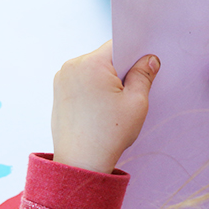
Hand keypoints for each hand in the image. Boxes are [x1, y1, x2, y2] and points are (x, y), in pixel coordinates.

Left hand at [51, 41, 159, 173]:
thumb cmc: (108, 134)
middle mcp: (71, 66)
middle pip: (105, 58)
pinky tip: (100, 110)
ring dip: (105, 81)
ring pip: (93, 70)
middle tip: (128, 95)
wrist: (80, 163)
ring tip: (112, 106)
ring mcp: (62, 79)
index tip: (143, 70)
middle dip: (119, 71)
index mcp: (91, 64)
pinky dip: (93, 90)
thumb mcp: (136, 103)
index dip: (134, 56)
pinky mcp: (58, 92)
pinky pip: (82, 82)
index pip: (117, 46)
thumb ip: (144, 75)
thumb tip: (149, 59)